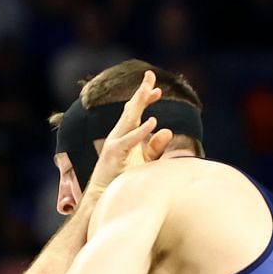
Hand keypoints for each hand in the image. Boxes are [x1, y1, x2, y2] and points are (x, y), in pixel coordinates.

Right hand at [84, 70, 171, 200]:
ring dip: (140, 103)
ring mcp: (115, 143)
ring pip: (129, 119)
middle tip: (151, 75)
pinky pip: (129, 141)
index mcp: (125, 135)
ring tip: (151, 90)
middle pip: (131, 109)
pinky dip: (141, 132)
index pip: (136, 112)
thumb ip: (156, 147)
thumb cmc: (124, 180)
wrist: (104, 199)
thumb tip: (167, 130)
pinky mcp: (114, 154)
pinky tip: (152, 122)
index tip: (158, 90)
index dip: (146, 99)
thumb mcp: (145, 161)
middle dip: (141, 92)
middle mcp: (119, 135)